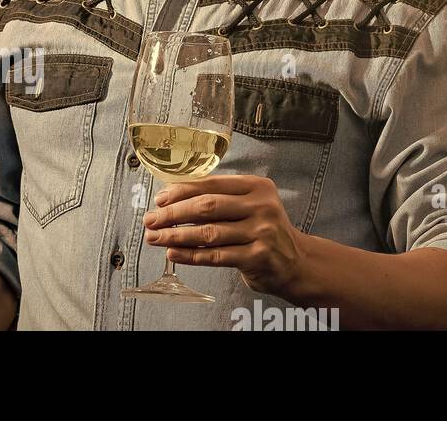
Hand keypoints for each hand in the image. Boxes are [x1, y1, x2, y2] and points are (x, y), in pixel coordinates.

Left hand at [143, 175, 307, 296]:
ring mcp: (261, 232)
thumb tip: (170, 199)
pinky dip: (191, 255)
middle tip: (150, 220)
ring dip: (175, 236)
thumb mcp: (250, 205)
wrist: (297, 262)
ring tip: (154, 238)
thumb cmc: (262, 230)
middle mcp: (261, 207)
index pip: (210, 185)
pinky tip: (173, 254)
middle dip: (172, 214)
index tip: (159, 200)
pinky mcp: (257, 257)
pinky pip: (215, 256)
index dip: (180, 192)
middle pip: (206, 207)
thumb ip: (219, 198)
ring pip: (208, 233)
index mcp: (256, 186)